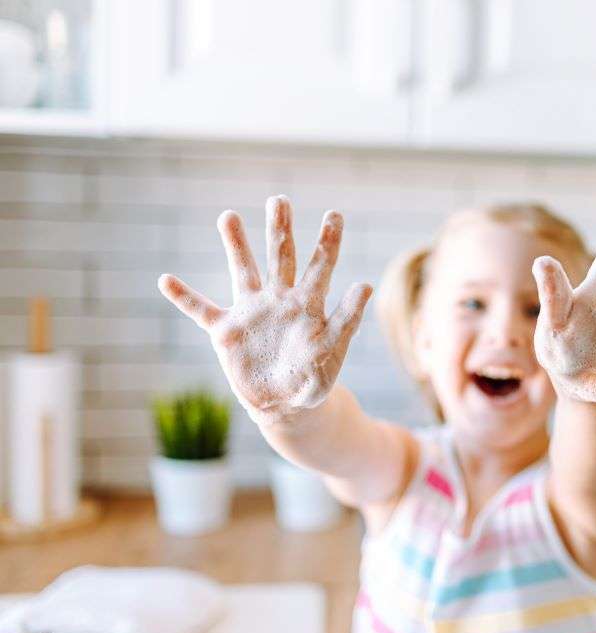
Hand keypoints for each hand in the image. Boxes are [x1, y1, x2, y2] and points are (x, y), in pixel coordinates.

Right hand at [158, 196, 371, 423]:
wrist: (284, 404)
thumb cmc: (313, 378)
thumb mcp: (332, 352)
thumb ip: (346, 321)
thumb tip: (365, 285)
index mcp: (307, 305)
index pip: (320, 267)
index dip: (328, 242)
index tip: (335, 215)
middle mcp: (279, 300)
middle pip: (280, 257)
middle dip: (279, 229)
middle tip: (279, 200)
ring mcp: (251, 313)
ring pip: (243, 271)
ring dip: (236, 245)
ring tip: (229, 216)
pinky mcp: (226, 332)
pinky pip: (201, 311)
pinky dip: (184, 297)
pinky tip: (165, 280)